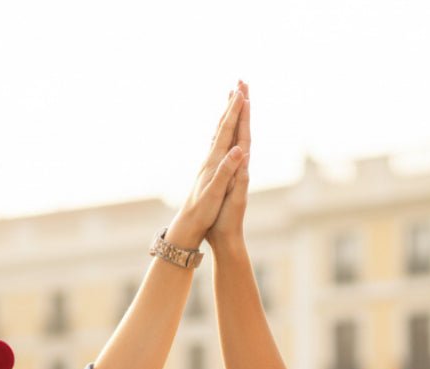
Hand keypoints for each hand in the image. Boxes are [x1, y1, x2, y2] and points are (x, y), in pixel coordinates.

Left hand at [165, 84, 248, 249]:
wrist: (188, 225)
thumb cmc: (202, 212)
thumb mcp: (215, 193)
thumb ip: (226, 171)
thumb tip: (238, 150)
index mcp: (215, 162)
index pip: (226, 131)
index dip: (235, 112)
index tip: (242, 92)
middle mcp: (211, 158)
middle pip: (223, 125)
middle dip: (233, 104)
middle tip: (240, 83)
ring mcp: (210, 163)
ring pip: (220, 132)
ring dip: (229, 114)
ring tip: (233, 98)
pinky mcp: (209, 170)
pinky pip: (218, 143)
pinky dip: (224, 130)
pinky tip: (224, 129)